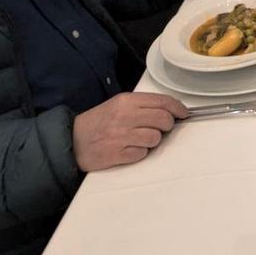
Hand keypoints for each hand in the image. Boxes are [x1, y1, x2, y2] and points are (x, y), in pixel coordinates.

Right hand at [72, 92, 188, 171]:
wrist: (72, 141)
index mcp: (126, 101)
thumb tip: (170, 111)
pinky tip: (128, 149)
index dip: (178, 108)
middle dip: (167, 126)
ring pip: (155, 138)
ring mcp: (121, 135)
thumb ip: (142, 106)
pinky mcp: (118, 153)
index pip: (162, 101)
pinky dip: (140, 153)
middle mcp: (125, 116)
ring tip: (138, 139)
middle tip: (160, 128)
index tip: (183, 113)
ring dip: (152, 141)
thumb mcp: (118, 105)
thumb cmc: (97, 123)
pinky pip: (143, 154)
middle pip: (163, 119)